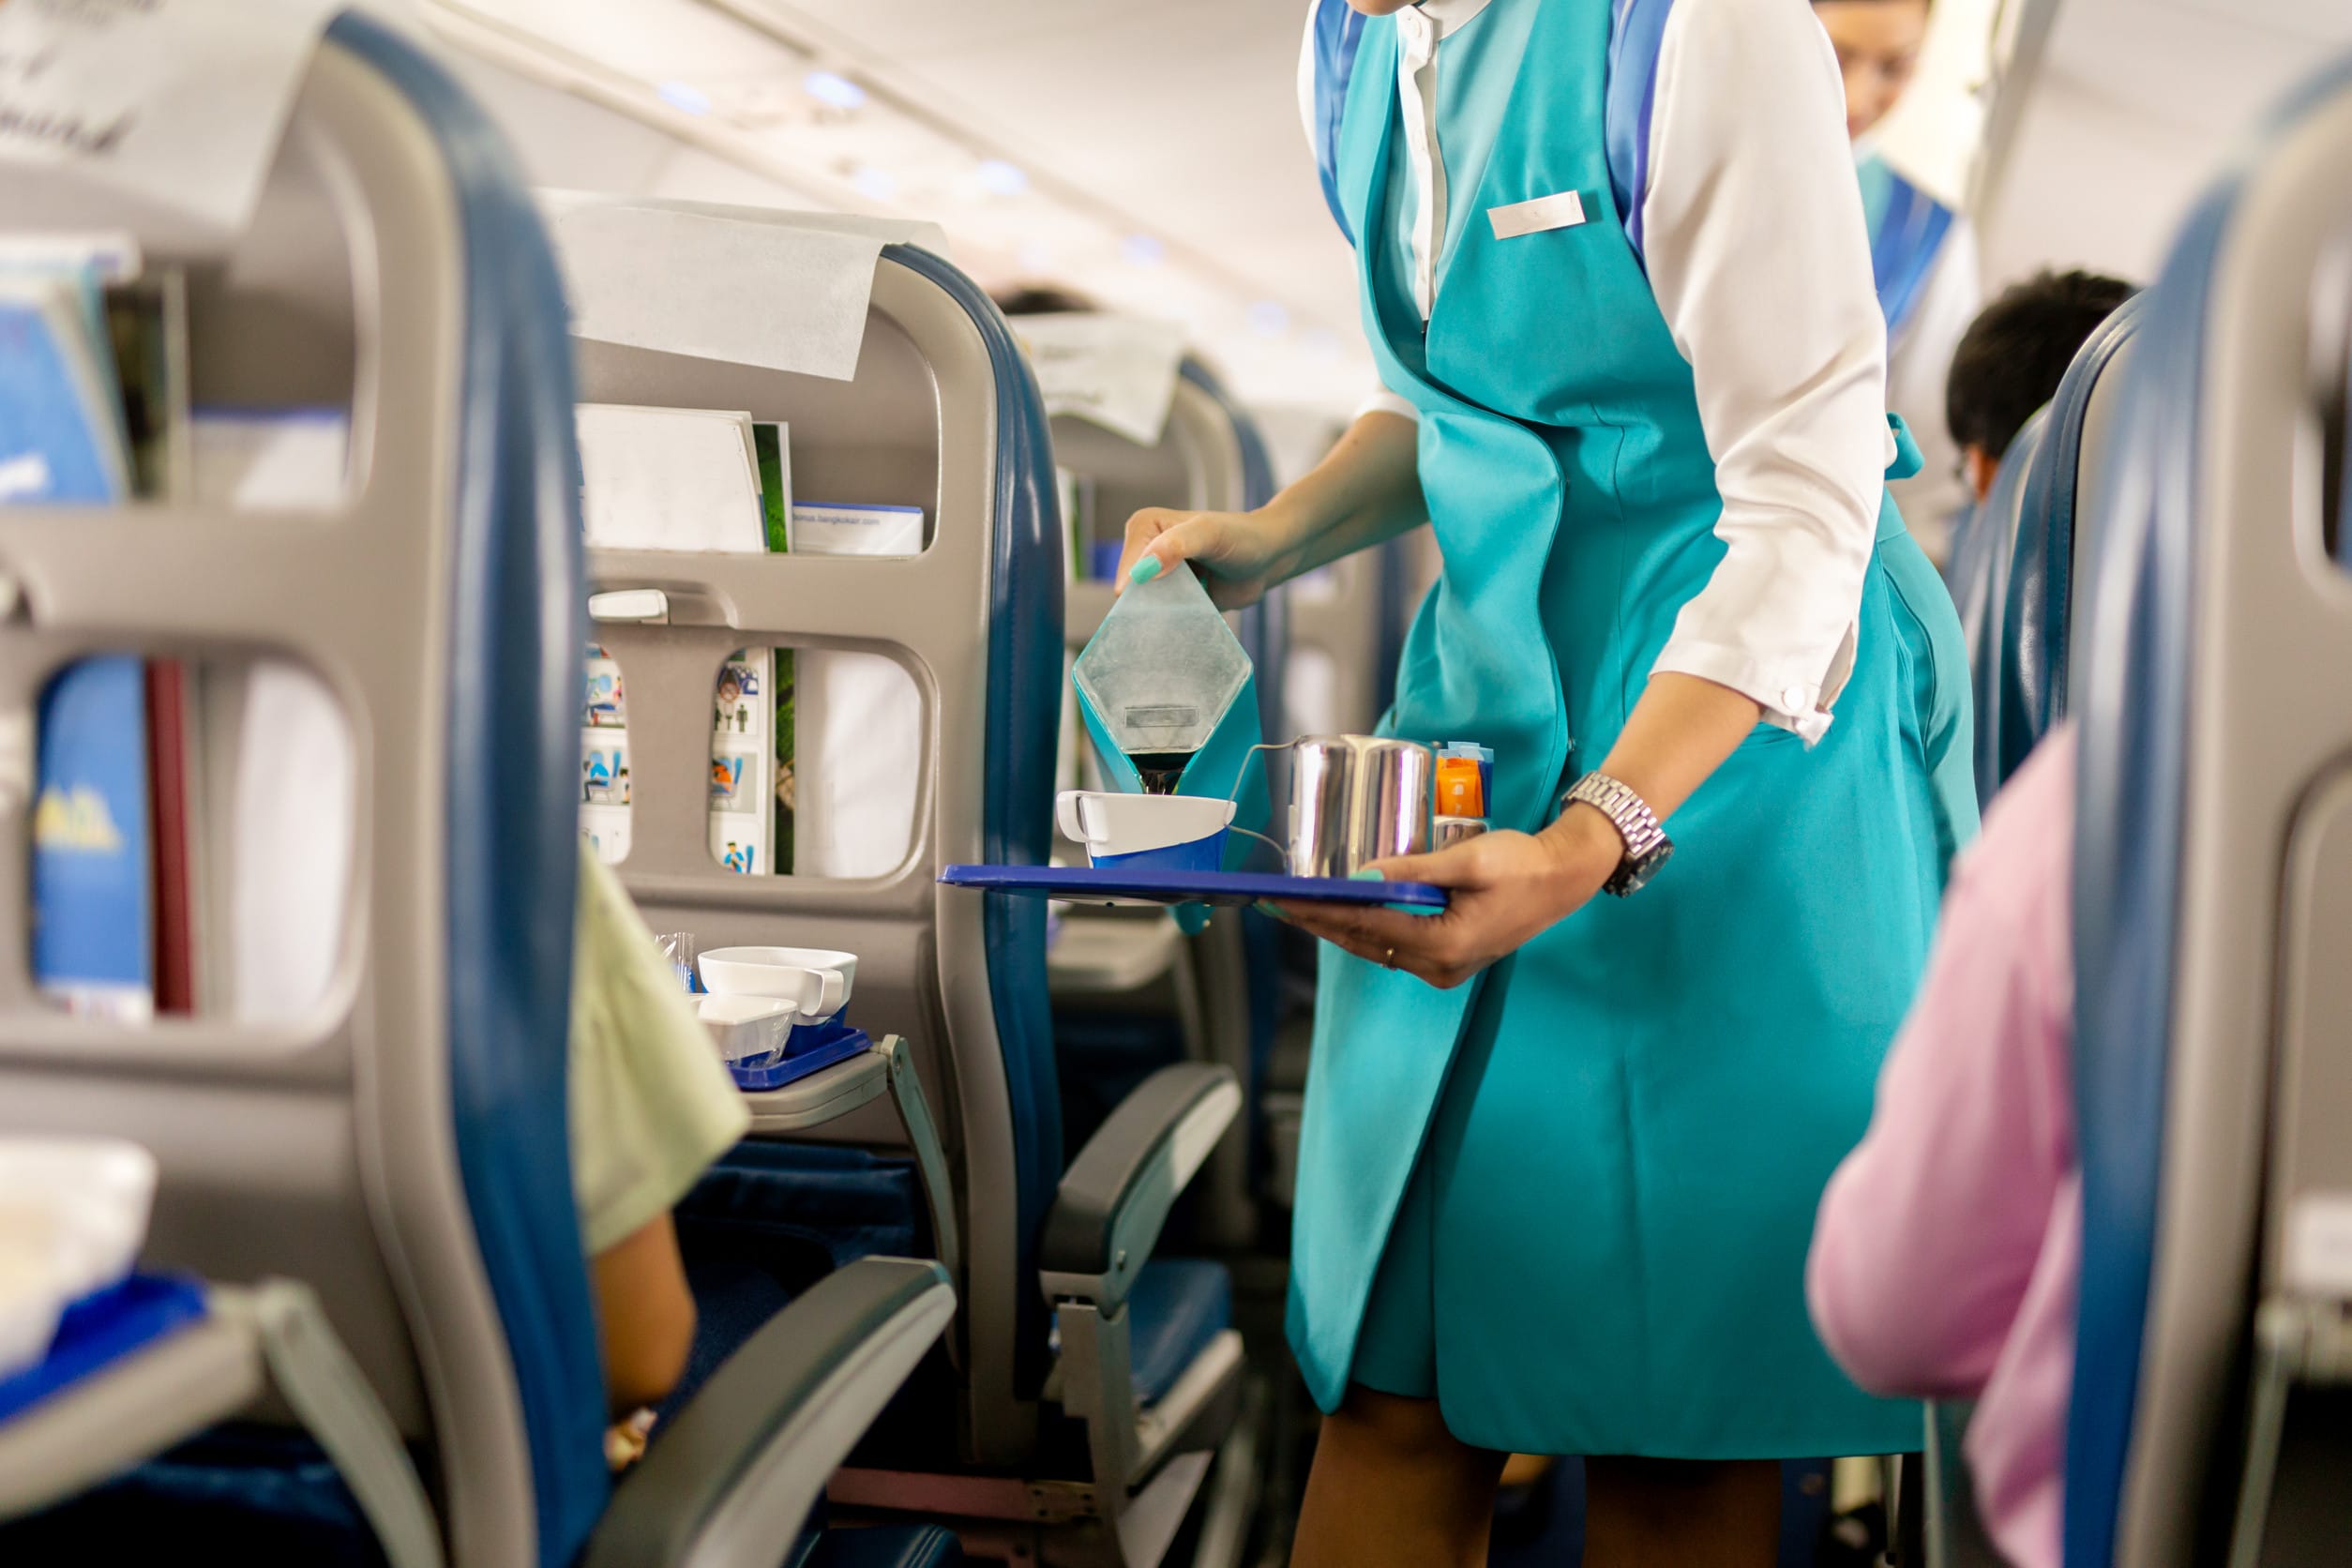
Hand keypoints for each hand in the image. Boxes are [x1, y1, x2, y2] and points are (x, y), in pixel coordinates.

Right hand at [1114, 505, 1296, 609]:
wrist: (1268, 559)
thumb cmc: (1241, 538)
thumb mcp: (1209, 534)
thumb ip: (1176, 545)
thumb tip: (1143, 570)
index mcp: (1143, 527)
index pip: (1129, 571)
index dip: (1148, 587)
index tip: (1182, 587)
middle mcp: (1144, 551)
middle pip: (1132, 594)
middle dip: (1154, 605)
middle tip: (1189, 601)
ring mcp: (1156, 577)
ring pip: (1144, 609)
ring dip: (1163, 617)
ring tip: (1191, 609)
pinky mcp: (1170, 597)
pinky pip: (1161, 619)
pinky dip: (1172, 624)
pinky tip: (1190, 620)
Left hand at [1275, 808, 1624, 988]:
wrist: (1564, 879)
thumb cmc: (1522, 865)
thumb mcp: (1466, 860)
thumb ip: (1412, 871)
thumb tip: (1361, 876)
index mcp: (1444, 945)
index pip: (1366, 926)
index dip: (1321, 911)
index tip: (1285, 899)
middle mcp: (1439, 967)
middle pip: (1364, 942)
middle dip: (1319, 922)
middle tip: (1277, 904)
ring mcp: (1443, 969)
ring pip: (1376, 948)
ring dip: (1339, 927)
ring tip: (1299, 908)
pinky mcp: (1447, 960)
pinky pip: (1394, 946)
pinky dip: (1366, 929)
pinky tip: (1342, 913)